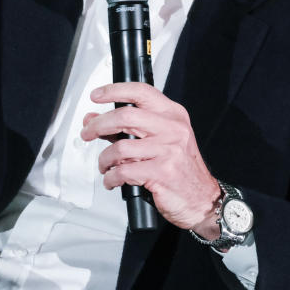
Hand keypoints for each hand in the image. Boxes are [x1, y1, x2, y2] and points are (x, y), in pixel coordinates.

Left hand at [82, 82, 221, 235]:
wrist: (202, 199)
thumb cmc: (181, 169)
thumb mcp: (161, 141)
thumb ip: (128, 129)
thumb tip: (95, 120)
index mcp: (173, 115)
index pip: (141, 92)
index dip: (114, 90)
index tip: (97, 95)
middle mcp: (173, 129)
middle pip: (125, 116)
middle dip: (98, 125)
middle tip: (87, 132)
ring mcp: (168, 150)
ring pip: (120, 147)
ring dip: (104, 159)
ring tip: (105, 165)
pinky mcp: (161, 172)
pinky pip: (123, 171)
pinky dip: (111, 177)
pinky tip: (113, 180)